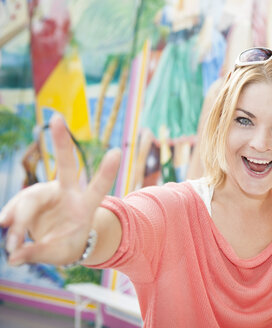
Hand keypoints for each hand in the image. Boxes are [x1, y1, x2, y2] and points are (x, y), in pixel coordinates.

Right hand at [0, 114, 120, 265]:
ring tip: (13, 243)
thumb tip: (14, 256)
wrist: (57, 241)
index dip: (106, 171)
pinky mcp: (28, 198)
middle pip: (66, 165)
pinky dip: (10, 222)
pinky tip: (7, 231)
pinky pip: (16, 209)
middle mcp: (67, 193)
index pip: (98, 187)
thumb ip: (39, 253)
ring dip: (19, 219)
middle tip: (57, 119)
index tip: (117, 152)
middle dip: (61, 142)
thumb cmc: (66, 244)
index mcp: (85, 205)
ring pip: (30, 198)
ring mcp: (46, 193)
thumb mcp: (59, 253)